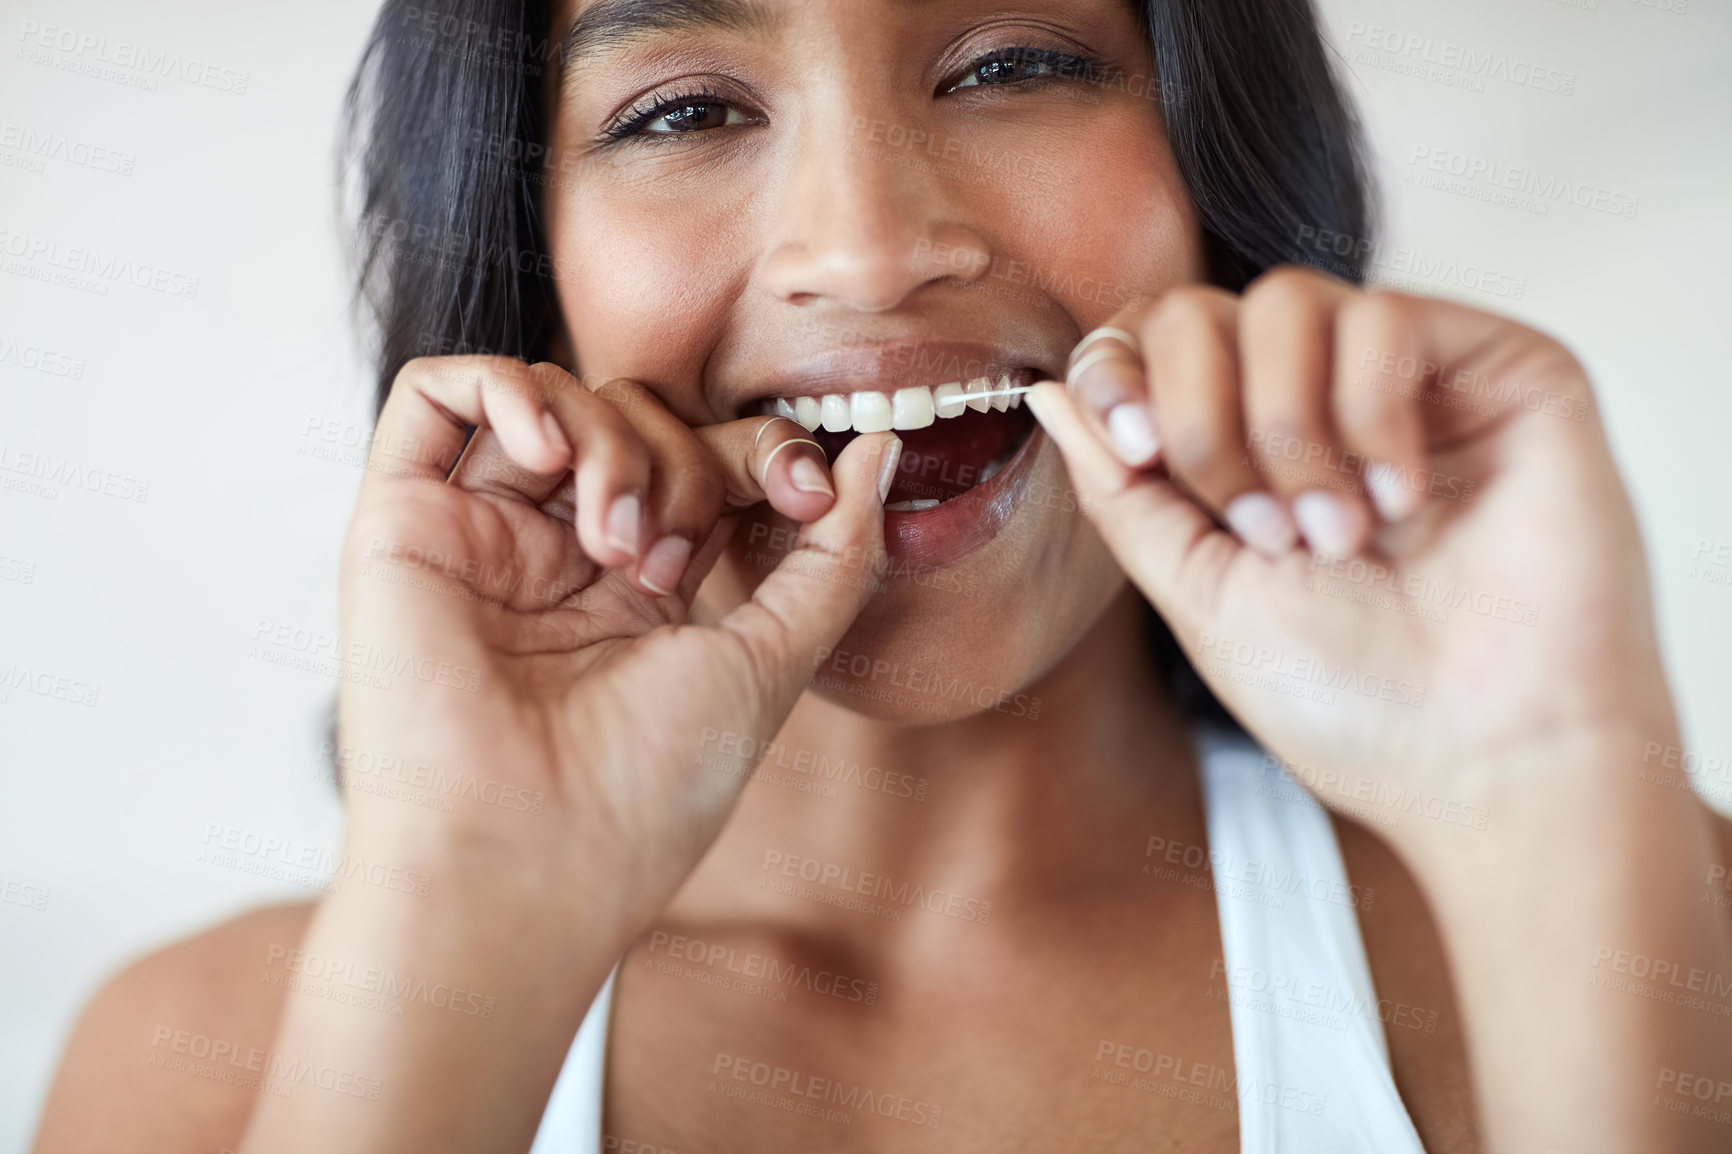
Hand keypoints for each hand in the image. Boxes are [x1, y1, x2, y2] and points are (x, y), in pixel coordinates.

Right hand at [336, 355, 900, 937]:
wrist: (524, 859)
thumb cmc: (645, 789)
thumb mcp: (771, 661)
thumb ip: (834, 554)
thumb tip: (883, 450)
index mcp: (643, 589)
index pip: (707, 461)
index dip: (763, 451)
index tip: (807, 488)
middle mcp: (560, 555)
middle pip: (638, 418)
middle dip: (685, 460)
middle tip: (673, 559)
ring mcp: (481, 536)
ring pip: (557, 399)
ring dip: (612, 445)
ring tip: (613, 544)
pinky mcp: (401, 524)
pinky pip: (435, 394)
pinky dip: (503, 386)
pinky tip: (544, 449)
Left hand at [1026, 267, 1678, 853]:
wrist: (1481, 758)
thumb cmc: (1349, 696)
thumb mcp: (1196, 591)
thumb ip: (1122, 490)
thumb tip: (1050, 390)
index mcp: (1246, 450)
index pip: (1156, 341)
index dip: (1122, 369)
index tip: (1134, 446)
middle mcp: (1324, 401)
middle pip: (1203, 310)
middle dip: (1202, 421)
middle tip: (1259, 532)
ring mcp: (1412, 380)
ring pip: (1289, 300)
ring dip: (1285, 429)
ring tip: (1334, 533)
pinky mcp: (1502, 369)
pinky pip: (1387, 316)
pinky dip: (1370, 415)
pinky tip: (1404, 505)